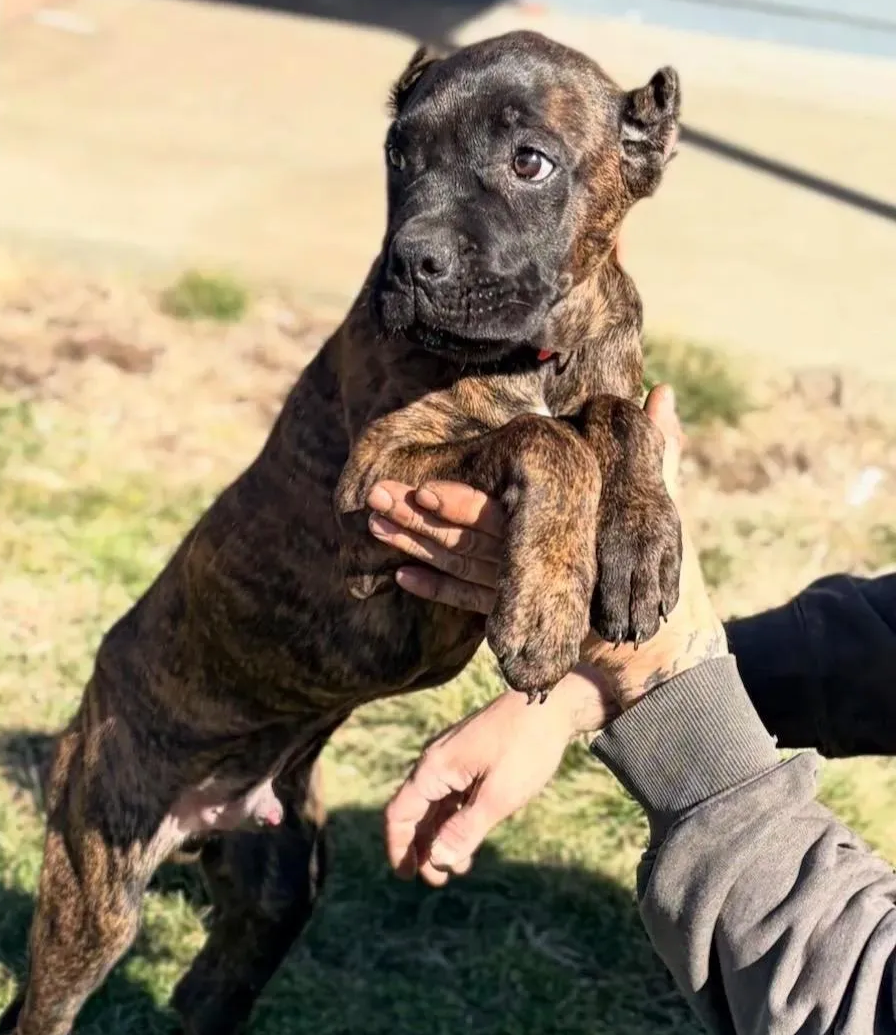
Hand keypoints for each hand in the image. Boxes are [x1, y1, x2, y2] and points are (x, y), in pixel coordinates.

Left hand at [369, 385, 724, 711]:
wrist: (650, 645)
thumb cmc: (652, 564)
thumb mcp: (658, 506)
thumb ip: (657, 450)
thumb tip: (661, 389)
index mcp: (568, 537)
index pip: (507, 520)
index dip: (464, 507)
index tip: (424, 490)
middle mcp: (538, 571)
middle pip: (469, 544)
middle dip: (418, 523)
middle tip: (375, 497)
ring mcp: (522, 598)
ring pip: (460, 570)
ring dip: (414, 548)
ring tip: (373, 524)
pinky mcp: (514, 619)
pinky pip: (469, 603)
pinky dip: (435, 590)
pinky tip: (400, 575)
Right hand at [384, 669, 611, 884]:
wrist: (552, 700)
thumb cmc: (528, 746)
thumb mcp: (500, 796)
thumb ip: (467, 830)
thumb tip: (438, 860)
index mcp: (434, 769)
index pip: (400, 815)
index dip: (399, 847)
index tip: (406, 876)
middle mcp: (435, 762)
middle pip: (415, 813)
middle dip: (423, 848)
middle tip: (439, 880)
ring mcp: (452, 759)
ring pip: (435, 806)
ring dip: (441, 836)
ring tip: (459, 866)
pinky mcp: (469, 758)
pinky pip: (452, 794)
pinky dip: (456, 819)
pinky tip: (471, 837)